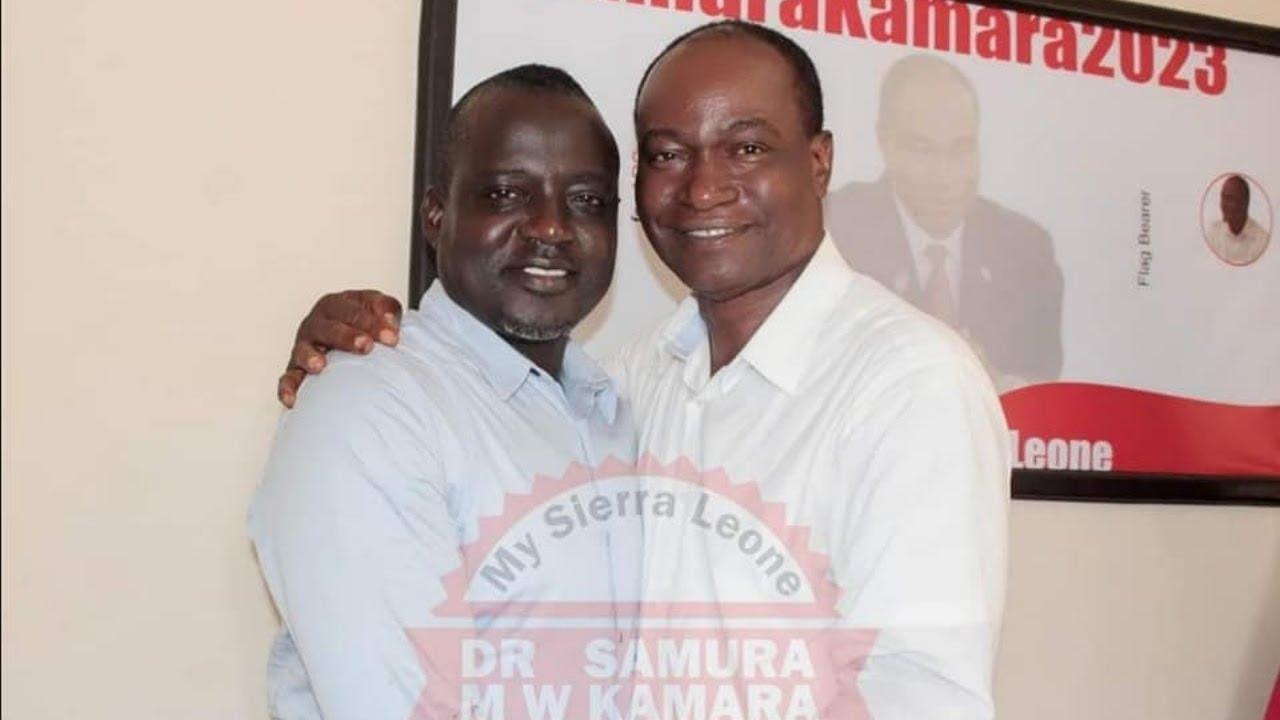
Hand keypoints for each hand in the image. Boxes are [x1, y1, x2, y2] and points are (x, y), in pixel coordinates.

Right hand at [277, 290, 401, 407]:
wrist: (350, 339)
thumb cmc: (365, 324)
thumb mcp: (379, 310)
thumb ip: (387, 310)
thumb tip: (388, 322)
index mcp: (336, 305)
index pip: (352, 310)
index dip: (372, 322)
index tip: (392, 338)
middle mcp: (316, 324)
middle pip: (328, 328)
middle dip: (346, 337)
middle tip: (366, 346)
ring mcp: (304, 346)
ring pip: (303, 350)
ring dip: (310, 357)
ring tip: (320, 365)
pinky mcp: (296, 369)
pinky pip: (289, 378)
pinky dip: (287, 388)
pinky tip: (292, 400)